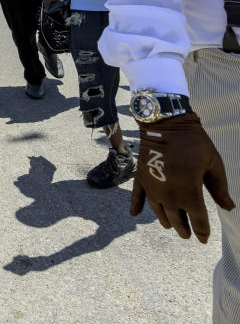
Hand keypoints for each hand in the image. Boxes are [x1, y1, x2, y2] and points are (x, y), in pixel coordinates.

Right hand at [131, 112, 234, 242]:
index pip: (198, 220)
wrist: (166, 124)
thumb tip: (229, 208)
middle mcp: (169, 195)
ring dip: (166, 221)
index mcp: (189, 193)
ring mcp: (153, 188)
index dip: (202, 231)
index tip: (205, 238)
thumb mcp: (213, 165)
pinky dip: (135, 206)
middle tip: (188, 235)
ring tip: (171, 226)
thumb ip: (220, 189)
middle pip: (176, 219)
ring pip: (159, 212)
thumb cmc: (194, 143)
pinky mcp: (141, 179)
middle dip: (184, 229)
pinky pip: (136, 196)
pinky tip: (134, 215)